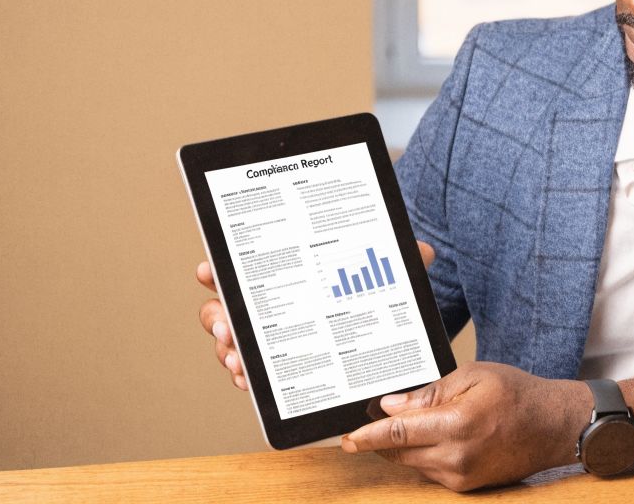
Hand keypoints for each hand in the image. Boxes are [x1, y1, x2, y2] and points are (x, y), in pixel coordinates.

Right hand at [196, 241, 436, 390]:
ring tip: (239, 361)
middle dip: (218, 316)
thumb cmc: (376, 289)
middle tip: (228, 325)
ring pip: (234, 343)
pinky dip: (247, 378)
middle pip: (225, 307)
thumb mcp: (389, 271)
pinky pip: (254, 374)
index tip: (209, 270)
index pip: (242, 266)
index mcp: (288, 273)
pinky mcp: (283, 368)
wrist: (387, 325)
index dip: (220, 268)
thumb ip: (404, 259)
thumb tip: (424, 252)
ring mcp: (273, 337)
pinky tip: (249, 382)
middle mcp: (271, 305)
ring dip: (229, 352)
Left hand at [341, 362, 591, 490]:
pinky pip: (430, 471)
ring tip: (411, 424)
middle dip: (381, 439)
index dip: (367, 436)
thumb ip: (429, 393)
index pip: (398, 433)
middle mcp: (456, 456)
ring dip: (403, 447)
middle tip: (368, 423)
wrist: (554, 426)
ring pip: (412, 463)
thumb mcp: (474, 376)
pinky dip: (423, 455)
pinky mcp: (466, 485)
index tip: (346, 438)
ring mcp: (461, 475)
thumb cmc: (518, 394)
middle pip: (399, 452)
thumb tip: (392, 406)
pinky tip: (435, 436)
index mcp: (457, 423)